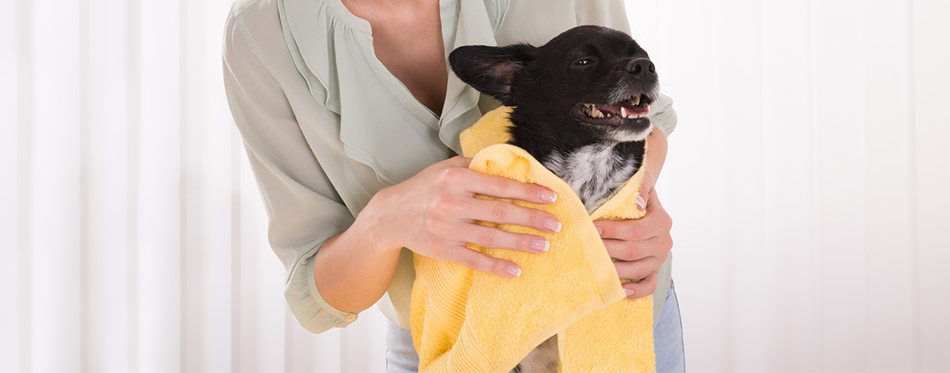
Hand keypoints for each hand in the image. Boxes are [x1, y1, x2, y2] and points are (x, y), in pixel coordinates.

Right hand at [363, 156, 560, 277]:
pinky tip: (516, 270)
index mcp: (455, 179)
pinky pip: (474, 261)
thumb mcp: (445, 168)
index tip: (550, 197)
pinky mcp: (442, 250)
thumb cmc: (423, 188)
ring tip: (544, 246)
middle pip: (499, 212)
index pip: (499, 185)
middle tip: (556, 224)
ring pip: (490, 237)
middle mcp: (451, 203)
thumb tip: (508, 165)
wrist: (389, 215)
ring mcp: (446, 229)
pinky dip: (495, 267)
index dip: (527, 191)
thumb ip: (475, 166)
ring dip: (520, 243)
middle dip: (532, 218)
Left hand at [593, 170, 672, 297]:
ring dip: (615, 269)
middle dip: (608, 249)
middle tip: (587, 246)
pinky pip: (649, 285)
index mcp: (662, 221)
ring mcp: (659, 259)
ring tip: (595, 266)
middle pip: (633, 251)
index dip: (614, 230)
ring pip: (638, 269)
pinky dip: (637, 290)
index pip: (636, 230)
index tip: (593, 228)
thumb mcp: (642, 181)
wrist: (643, 202)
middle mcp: (663, 242)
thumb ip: (641, 188)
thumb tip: (638, 203)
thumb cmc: (638, 192)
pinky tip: (622, 290)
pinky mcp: (654, 271)